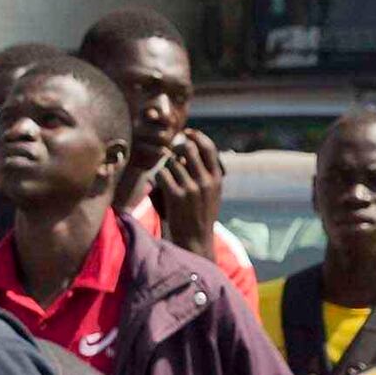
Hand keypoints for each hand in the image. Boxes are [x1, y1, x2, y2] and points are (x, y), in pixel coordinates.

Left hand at [146, 126, 226, 248]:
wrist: (195, 241)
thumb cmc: (201, 216)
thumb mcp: (212, 194)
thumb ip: (207, 173)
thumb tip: (194, 148)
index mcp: (216, 179)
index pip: (208, 147)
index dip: (196, 136)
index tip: (187, 133)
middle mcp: (205, 181)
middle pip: (188, 149)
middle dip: (177, 148)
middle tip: (171, 153)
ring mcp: (191, 188)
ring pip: (172, 162)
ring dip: (166, 166)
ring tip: (167, 178)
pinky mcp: (176, 196)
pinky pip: (162, 174)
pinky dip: (158, 177)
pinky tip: (160, 186)